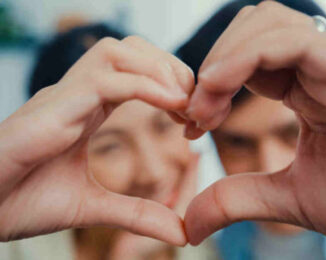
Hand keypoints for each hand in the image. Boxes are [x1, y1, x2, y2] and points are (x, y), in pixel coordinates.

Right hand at [0, 36, 193, 244]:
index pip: (135, 71)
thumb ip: (137, 214)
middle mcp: (77, 94)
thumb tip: (181, 232)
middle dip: (170, 67)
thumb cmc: (22, 202)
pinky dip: (143, 86)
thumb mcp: (93, 207)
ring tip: (182, 103)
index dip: (170, 84)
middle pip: (131, 48)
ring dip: (158, 70)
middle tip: (191, 103)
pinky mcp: (53, 110)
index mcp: (87, 109)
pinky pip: (104, 81)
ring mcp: (63, 98)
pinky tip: (171, 104)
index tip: (191, 116)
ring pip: (117, 51)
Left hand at [184, 2, 325, 252]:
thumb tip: (190, 224)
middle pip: (250, 29)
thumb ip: (238, 199)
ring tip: (207, 108)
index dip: (208, 86)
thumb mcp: (290, 198)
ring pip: (265, 23)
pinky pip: (290, 40)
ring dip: (222, 58)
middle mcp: (319, 68)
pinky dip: (244, 58)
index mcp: (305, 90)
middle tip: (196, 115)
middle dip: (211, 65)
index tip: (191, 125)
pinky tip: (219, 89)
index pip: (244, 60)